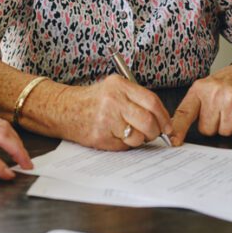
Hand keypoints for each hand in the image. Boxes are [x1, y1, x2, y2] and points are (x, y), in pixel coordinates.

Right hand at [58, 75, 172, 149]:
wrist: (64, 109)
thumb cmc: (92, 101)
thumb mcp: (114, 89)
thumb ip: (136, 99)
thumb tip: (162, 119)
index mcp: (119, 85)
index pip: (152, 102)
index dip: (164, 117)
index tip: (167, 126)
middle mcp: (113, 101)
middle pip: (148, 121)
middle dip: (155, 132)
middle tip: (153, 133)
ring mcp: (106, 120)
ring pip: (138, 137)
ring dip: (139, 140)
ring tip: (131, 134)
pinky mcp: (100, 136)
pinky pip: (124, 146)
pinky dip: (125, 144)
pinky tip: (116, 136)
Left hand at [169, 62, 231, 145]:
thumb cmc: (226, 83)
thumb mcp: (205, 88)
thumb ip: (192, 106)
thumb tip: (175, 128)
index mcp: (199, 89)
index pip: (184, 113)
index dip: (179, 129)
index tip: (174, 140)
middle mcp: (214, 93)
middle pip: (207, 129)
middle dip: (213, 126)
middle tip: (219, 112)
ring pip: (224, 132)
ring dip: (227, 127)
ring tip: (231, 111)